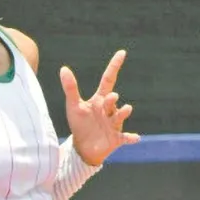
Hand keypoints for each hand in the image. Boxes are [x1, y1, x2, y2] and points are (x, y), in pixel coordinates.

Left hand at [59, 49, 140, 165]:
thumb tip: (63, 68)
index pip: (109, 79)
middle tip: (111, 96)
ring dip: (123, 113)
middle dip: (112, 99)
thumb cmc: (80, 124)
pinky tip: (135, 137)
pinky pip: (126, 137)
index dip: (114, 66)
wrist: (83, 147)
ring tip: (126, 109)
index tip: (122, 52)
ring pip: (120, 116)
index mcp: (100, 99)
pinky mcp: (116, 138)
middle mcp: (109, 110)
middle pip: (112, 100)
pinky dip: (131, 137)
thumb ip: (70, 88)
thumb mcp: (74, 106)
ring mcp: (114, 124)